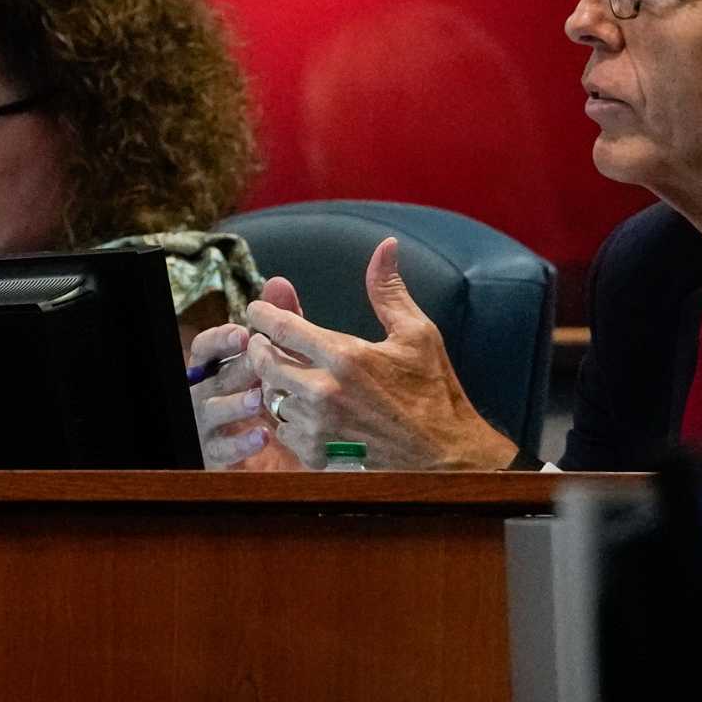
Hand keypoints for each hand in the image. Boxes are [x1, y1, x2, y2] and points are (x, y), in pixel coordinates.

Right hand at [190, 277, 305, 470]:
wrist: (280, 452)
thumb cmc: (271, 395)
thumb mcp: (279, 357)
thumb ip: (279, 323)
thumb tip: (279, 283)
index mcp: (215, 369)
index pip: (204, 349)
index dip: (219, 340)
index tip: (242, 334)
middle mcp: (204, 394)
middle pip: (212, 378)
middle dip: (235, 370)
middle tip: (258, 363)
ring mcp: (206, 426)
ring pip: (212, 412)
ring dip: (234, 405)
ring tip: (258, 399)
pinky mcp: (216, 456)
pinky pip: (222, 450)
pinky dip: (240, 443)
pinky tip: (263, 436)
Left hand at [244, 238, 515, 470]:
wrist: (445, 456)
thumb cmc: (434, 392)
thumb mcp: (417, 334)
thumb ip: (389, 290)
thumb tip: (387, 245)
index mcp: (346, 356)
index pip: (282, 328)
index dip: (262, 315)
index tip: (256, 309)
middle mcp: (324, 392)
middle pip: (265, 361)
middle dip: (261, 348)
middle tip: (265, 341)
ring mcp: (318, 427)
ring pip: (270, 396)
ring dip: (273, 383)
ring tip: (286, 374)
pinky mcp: (317, 455)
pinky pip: (281, 429)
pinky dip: (286, 417)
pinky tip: (303, 408)